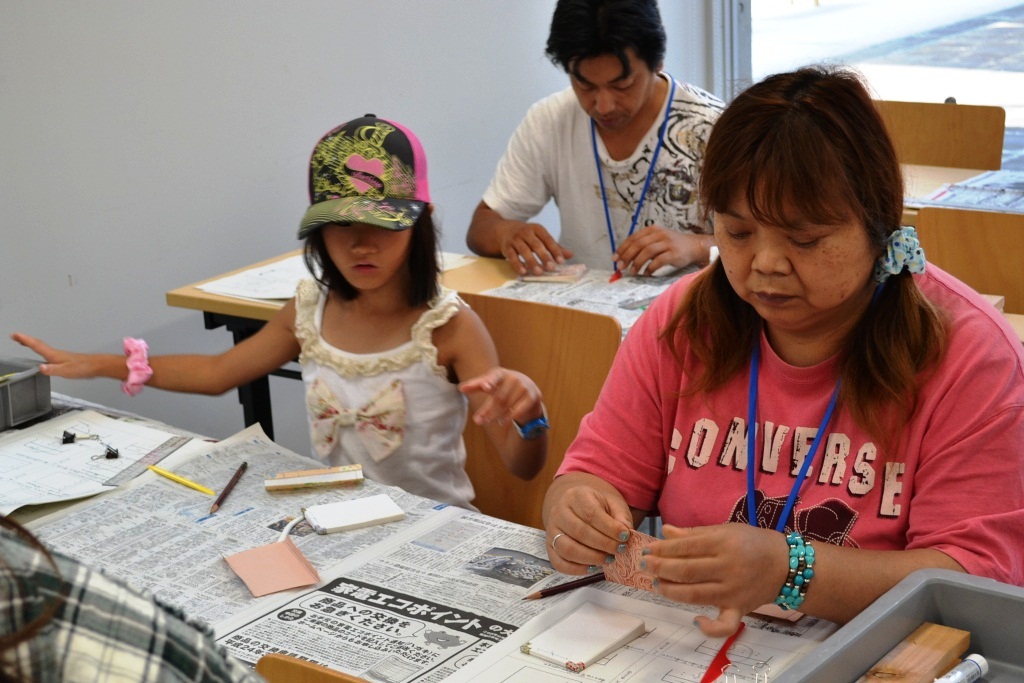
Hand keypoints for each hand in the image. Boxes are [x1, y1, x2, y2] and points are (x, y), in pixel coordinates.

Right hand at [10, 333, 100, 378]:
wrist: (97, 366)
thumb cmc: (83, 368)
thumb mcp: (66, 371)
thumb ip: (53, 370)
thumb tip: (40, 368)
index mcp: (54, 355)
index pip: (37, 346)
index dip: (25, 340)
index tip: (15, 335)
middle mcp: (55, 353)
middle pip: (38, 344)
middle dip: (25, 340)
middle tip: (15, 336)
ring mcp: (60, 356)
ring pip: (43, 347)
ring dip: (32, 344)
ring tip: (24, 342)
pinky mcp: (64, 359)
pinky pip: (48, 352)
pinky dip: (41, 349)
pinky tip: (42, 353)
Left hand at [458, 368, 542, 426]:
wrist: (528, 393)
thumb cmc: (504, 388)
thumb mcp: (490, 385)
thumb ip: (477, 385)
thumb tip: (461, 388)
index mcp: (501, 373)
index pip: (494, 377)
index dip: (490, 382)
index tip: (485, 387)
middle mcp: (515, 377)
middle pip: (498, 397)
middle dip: (487, 410)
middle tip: (477, 421)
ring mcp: (525, 386)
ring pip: (508, 405)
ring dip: (497, 415)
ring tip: (488, 421)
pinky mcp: (534, 396)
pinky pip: (520, 409)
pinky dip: (510, 416)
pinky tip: (503, 421)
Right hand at [496, 221, 572, 275]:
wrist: (504, 230)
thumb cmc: (527, 236)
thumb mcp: (540, 237)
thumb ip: (554, 247)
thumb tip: (570, 255)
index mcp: (537, 229)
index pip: (548, 240)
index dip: (554, 250)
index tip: (561, 261)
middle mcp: (525, 232)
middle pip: (536, 245)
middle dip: (544, 257)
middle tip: (551, 268)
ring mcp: (515, 239)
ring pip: (524, 251)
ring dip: (531, 262)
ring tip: (538, 272)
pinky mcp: (507, 247)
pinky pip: (512, 256)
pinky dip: (517, 264)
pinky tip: (523, 272)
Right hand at [543, 477, 633, 573]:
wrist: (577, 507)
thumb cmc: (598, 506)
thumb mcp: (612, 504)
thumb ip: (621, 517)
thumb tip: (626, 533)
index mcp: (575, 496)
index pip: (590, 513)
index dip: (609, 527)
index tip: (625, 536)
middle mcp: (559, 512)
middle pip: (579, 531)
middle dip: (603, 544)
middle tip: (619, 550)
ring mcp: (552, 530)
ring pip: (568, 549)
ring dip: (591, 558)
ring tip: (609, 559)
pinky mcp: (549, 548)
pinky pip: (559, 563)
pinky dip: (577, 569)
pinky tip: (594, 567)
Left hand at [615, 226, 708, 274]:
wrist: (693, 246)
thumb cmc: (671, 245)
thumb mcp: (657, 240)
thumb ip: (643, 246)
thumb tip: (624, 257)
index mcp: (652, 230)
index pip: (633, 238)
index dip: (622, 248)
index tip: (615, 258)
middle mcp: (659, 234)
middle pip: (638, 244)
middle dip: (627, 256)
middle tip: (621, 267)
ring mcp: (667, 243)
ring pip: (647, 252)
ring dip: (637, 263)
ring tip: (632, 272)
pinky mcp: (674, 253)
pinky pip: (658, 261)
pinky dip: (650, 268)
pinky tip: (646, 273)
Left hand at [640, 523, 789, 636]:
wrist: (787, 564)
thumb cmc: (752, 543)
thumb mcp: (725, 530)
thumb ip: (695, 533)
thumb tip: (666, 531)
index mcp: (724, 544)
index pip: (686, 547)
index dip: (663, 549)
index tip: (648, 549)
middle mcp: (728, 568)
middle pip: (687, 571)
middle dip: (661, 568)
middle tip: (646, 565)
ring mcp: (733, 592)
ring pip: (696, 595)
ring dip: (671, 591)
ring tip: (657, 584)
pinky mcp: (740, 609)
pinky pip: (725, 625)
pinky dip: (710, 628)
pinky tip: (695, 621)